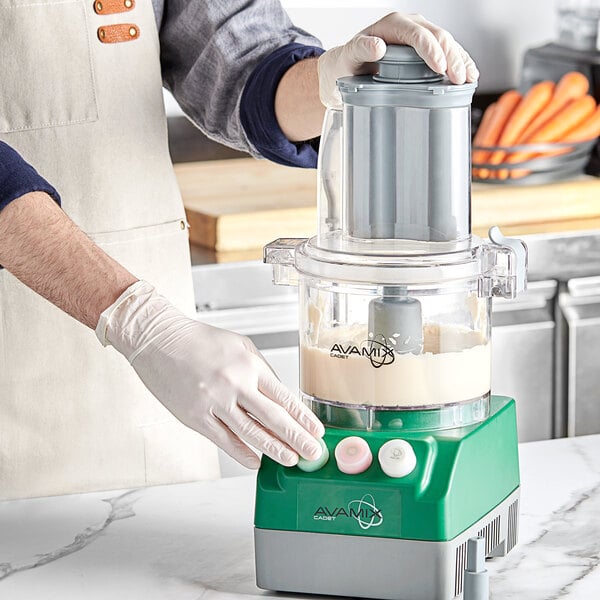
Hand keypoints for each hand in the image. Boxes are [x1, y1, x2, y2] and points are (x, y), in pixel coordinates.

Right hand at [96, 281, 324, 468]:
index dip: (303, 418)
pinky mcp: (195, 416)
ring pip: (251, 433)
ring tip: (291, 460)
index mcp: (249, 365)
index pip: (284, 397)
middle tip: (313, 453)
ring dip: (274, 450)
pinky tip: (255, 462)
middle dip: (297, 438)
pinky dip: (241, 454)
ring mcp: (214, 402)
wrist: (159, 339)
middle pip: (273, 419)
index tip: (316, 431)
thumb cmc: (199, 340)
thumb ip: (261, 370)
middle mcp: (234, 384)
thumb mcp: (240, 344)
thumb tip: (279, 397)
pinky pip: (223, 440)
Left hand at [318, 12, 478, 106]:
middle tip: (458, 78)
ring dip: (461, 60)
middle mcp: (409, 27)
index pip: (417, 34)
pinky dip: (460, 63)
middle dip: (452, 57)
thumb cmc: (347, 64)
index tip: (439, 67)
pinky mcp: (426, 52)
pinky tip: (470, 75)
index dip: (430, 49)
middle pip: (438, 37)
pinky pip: (447, 53)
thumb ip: (360, 48)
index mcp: (392, 25)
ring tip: (470, 78)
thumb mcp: (347, 57)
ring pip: (447, 44)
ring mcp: (420, 38)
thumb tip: (377, 46)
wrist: (347, 70)